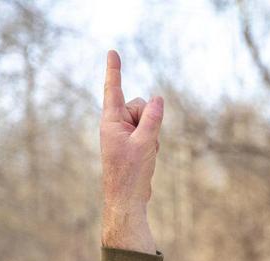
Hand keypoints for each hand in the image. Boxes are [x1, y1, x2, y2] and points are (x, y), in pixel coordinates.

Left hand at [100, 50, 162, 253]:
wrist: (127, 201)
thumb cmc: (130, 174)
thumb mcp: (145, 143)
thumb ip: (153, 119)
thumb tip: (158, 98)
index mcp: (111, 122)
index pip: (114, 90)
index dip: (114, 71)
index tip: (112, 51)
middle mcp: (115, 125)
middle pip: (141, 106)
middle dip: (149, 120)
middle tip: (146, 143)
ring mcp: (123, 135)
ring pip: (148, 120)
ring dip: (152, 135)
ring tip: (144, 155)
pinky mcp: (132, 144)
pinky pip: (149, 134)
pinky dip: (152, 144)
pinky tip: (147, 159)